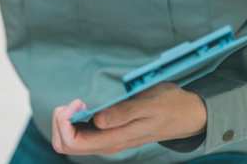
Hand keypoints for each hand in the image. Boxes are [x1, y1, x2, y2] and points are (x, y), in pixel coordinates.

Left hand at [52, 82, 206, 155]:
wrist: (186, 115)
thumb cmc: (168, 105)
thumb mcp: (148, 104)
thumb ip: (123, 112)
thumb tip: (96, 120)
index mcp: (114, 140)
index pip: (72, 143)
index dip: (65, 122)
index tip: (78, 102)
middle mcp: (107, 144)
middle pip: (64, 144)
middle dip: (61, 121)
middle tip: (76, 102)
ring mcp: (106, 141)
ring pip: (69, 140)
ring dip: (66, 120)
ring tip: (79, 103)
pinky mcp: (108, 134)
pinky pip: (79, 134)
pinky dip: (73, 120)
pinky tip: (84, 106)